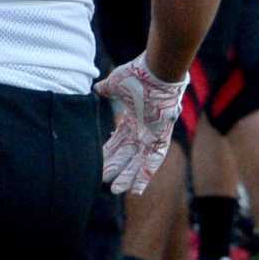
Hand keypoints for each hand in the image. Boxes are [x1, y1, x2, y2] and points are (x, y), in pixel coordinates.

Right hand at [95, 56, 186, 195]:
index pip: (117, 142)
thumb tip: (97, 88)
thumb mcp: (115, 84)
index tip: (97, 165)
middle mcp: (143, 130)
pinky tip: (137, 189)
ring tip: (116, 190)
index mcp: (133, 119)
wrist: (156, 69)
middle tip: (105, 184)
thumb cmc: (137, 74)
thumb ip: (106, 89)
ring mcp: (153, 134)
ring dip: (128, 176)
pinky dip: (145, 175)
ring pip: (139, 161)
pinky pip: (154, 161)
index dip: (107, 154)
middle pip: (127, 155)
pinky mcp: (162, 137)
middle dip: (116, 169)